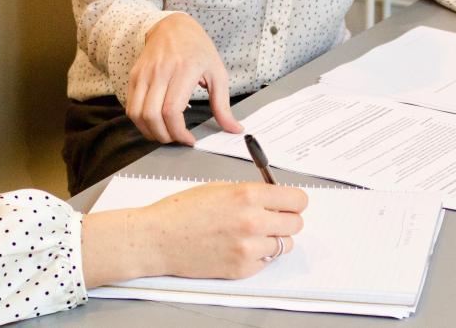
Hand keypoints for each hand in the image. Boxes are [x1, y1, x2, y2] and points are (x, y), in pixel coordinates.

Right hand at [81, 182, 306, 286]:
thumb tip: (276, 197)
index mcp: (248, 195)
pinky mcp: (242, 268)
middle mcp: (253, 221)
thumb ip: (251, 192)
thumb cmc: (181, 211)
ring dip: (273, 239)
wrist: (157, 239)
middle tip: (271, 219)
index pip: (298, 200)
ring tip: (251, 234)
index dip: (294, 201)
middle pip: (296, 223)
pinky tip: (238, 247)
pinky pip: (266, 261)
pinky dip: (258, 256)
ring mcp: (249, 248)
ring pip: (284, 245)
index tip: (289, 203)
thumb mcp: (219, 188)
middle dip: (286, 219)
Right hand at [127, 14, 243, 145]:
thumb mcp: (217, 73)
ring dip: (149, 132)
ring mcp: (144, 74)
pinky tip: (155, 123)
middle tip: (177, 139)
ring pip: (137, 114)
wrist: (173, 27)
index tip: (189, 140)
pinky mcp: (134, 76)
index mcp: (183, 70)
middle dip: (164, 136)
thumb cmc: (197, 49)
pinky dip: (140, 121)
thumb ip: (223, 105)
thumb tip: (234, 129)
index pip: (172, 110)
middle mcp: (160, 72)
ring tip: (165, 134)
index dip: (178, 132)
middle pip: (152, 116)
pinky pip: (131, 106)